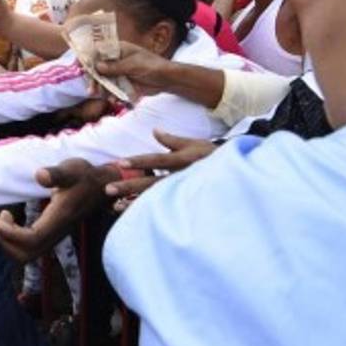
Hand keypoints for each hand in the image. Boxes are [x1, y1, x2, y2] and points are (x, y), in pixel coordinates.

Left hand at [0, 159, 117, 262]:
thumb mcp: (71, 169)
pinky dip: (15, 239)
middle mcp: (56, 232)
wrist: (102, 186)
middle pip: (26, 254)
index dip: (11, 234)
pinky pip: (30, 247)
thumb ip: (56, 174)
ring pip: (27, 254)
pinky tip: (12, 220)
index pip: (31, 239)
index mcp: (59, 218)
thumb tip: (40, 175)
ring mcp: (55, 235)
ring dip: (8, 242)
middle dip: (6, 241)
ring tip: (3, 219)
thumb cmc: (85, 176)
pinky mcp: (52, 234)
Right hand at [95, 42, 174, 96]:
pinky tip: (114, 99)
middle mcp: (115, 60)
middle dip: (94, 80)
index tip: (80, 67)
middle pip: (98, 68)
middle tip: (92, 90)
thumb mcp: (133, 65)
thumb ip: (115, 66)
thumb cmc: (152, 66)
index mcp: (118, 49)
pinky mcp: (122, 83)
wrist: (166, 80)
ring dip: (101, 89)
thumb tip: (97, 66)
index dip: (88, 58)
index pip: (98, 51)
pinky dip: (111, 94)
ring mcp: (118, 72)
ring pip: (103, 80)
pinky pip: (111, 89)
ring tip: (104, 97)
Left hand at [104, 130, 218, 210]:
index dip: (139, 161)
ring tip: (115, 205)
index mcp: (183, 160)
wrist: (237, 175)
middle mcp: (180, 177)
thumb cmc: (214, 157)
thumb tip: (155, 131)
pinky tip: (133, 214)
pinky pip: (163, 209)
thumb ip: (173, 140)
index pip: (157, 160)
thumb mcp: (196, 145)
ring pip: (155, 199)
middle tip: (108, 189)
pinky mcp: (185, 203)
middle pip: (151, 182)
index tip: (120, 162)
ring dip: (135, 202)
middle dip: (129, 186)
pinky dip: (147, 212)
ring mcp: (183, 192)